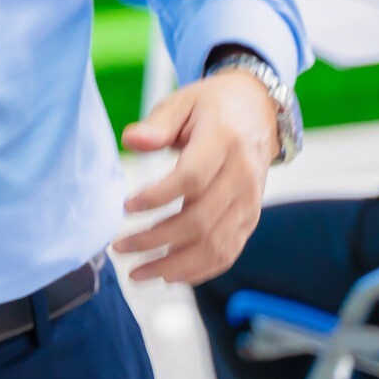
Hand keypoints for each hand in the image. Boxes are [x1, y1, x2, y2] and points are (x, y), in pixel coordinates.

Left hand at [112, 70, 279, 283]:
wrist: (258, 111)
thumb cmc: (211, 106)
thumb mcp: (181, 103)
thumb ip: (156, 125)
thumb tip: (131, 141)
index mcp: (224, 142)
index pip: (192, 179)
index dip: (158, 198)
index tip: (126, 208)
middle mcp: (242, 176)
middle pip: (201, 220)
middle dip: (156, 240)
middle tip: (120, 247)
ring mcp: (250, 201)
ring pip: (216, 244)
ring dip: (175, 265)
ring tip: (138, 273)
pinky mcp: (251, 217)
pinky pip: (229, 251)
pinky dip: (200, 269)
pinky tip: (170, 275)